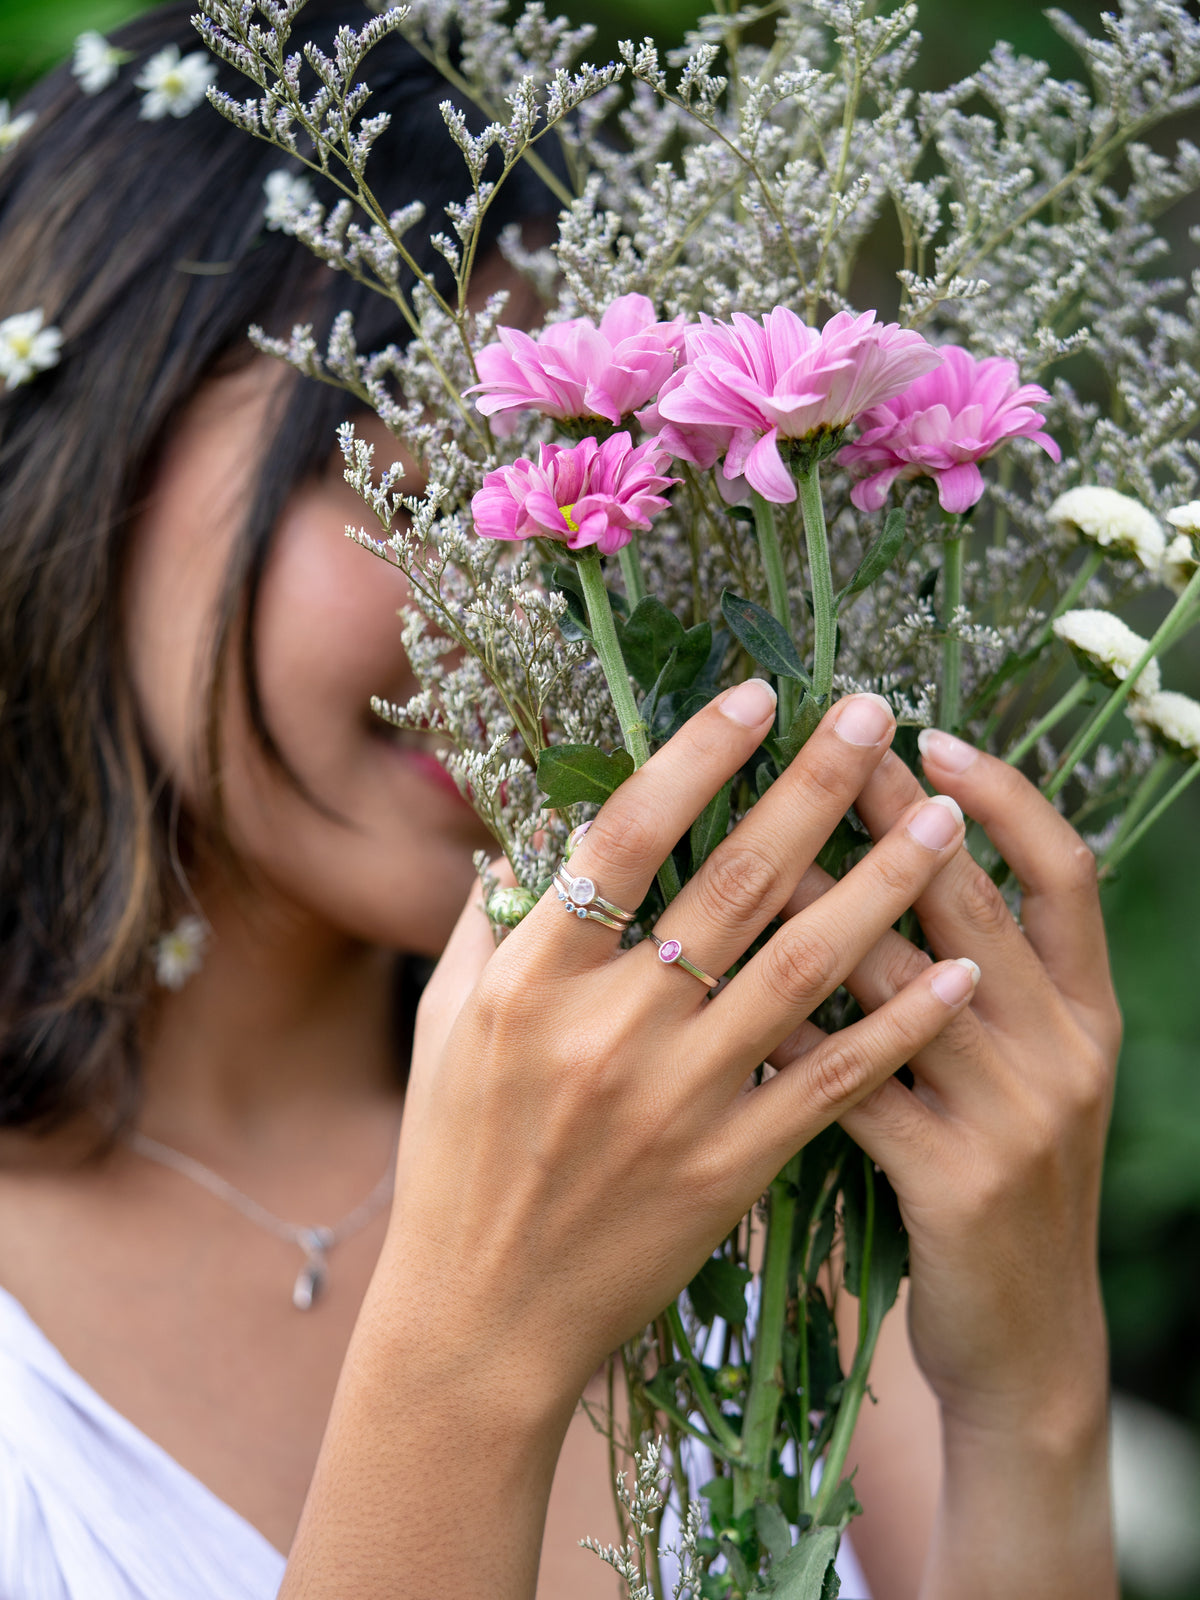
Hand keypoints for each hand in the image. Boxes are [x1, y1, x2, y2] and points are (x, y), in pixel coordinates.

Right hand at [394, 689, 977, 1402]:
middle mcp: (605, 1028)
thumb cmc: (456, 1162)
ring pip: (800, 970)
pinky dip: (900, 1024)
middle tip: (873, 716)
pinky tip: (960, 972)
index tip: (758, 694)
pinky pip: (832, 1082)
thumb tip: (526, 831)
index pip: (620, 839)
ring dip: (882, 887)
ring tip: (947, 821)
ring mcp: (675, 1101)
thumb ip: (489, 922)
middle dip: (812, 789)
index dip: (695, 758)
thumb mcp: (446, 1027)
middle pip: (730, 884)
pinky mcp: (729, 1168)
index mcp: (529, 982)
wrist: (483, 1318)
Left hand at [806, 733, 1118, 1430]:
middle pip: (970, 903)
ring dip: (824, 905)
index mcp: (1086, 1010)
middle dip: (895, 815)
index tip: (934, 736)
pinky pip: (854, 1082)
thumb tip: (882, 873)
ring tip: (755, 845)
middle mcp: (1067, 1048)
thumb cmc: (996, 1180)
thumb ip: (972, 983)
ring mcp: (1018, 1115)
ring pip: (905, 980)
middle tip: (827, 742)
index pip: (1066, 872)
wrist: (1029, 1341)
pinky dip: (792, 1030)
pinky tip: (730, 993)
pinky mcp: (957, 1182)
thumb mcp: (1022, 1075)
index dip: (1006, 796)